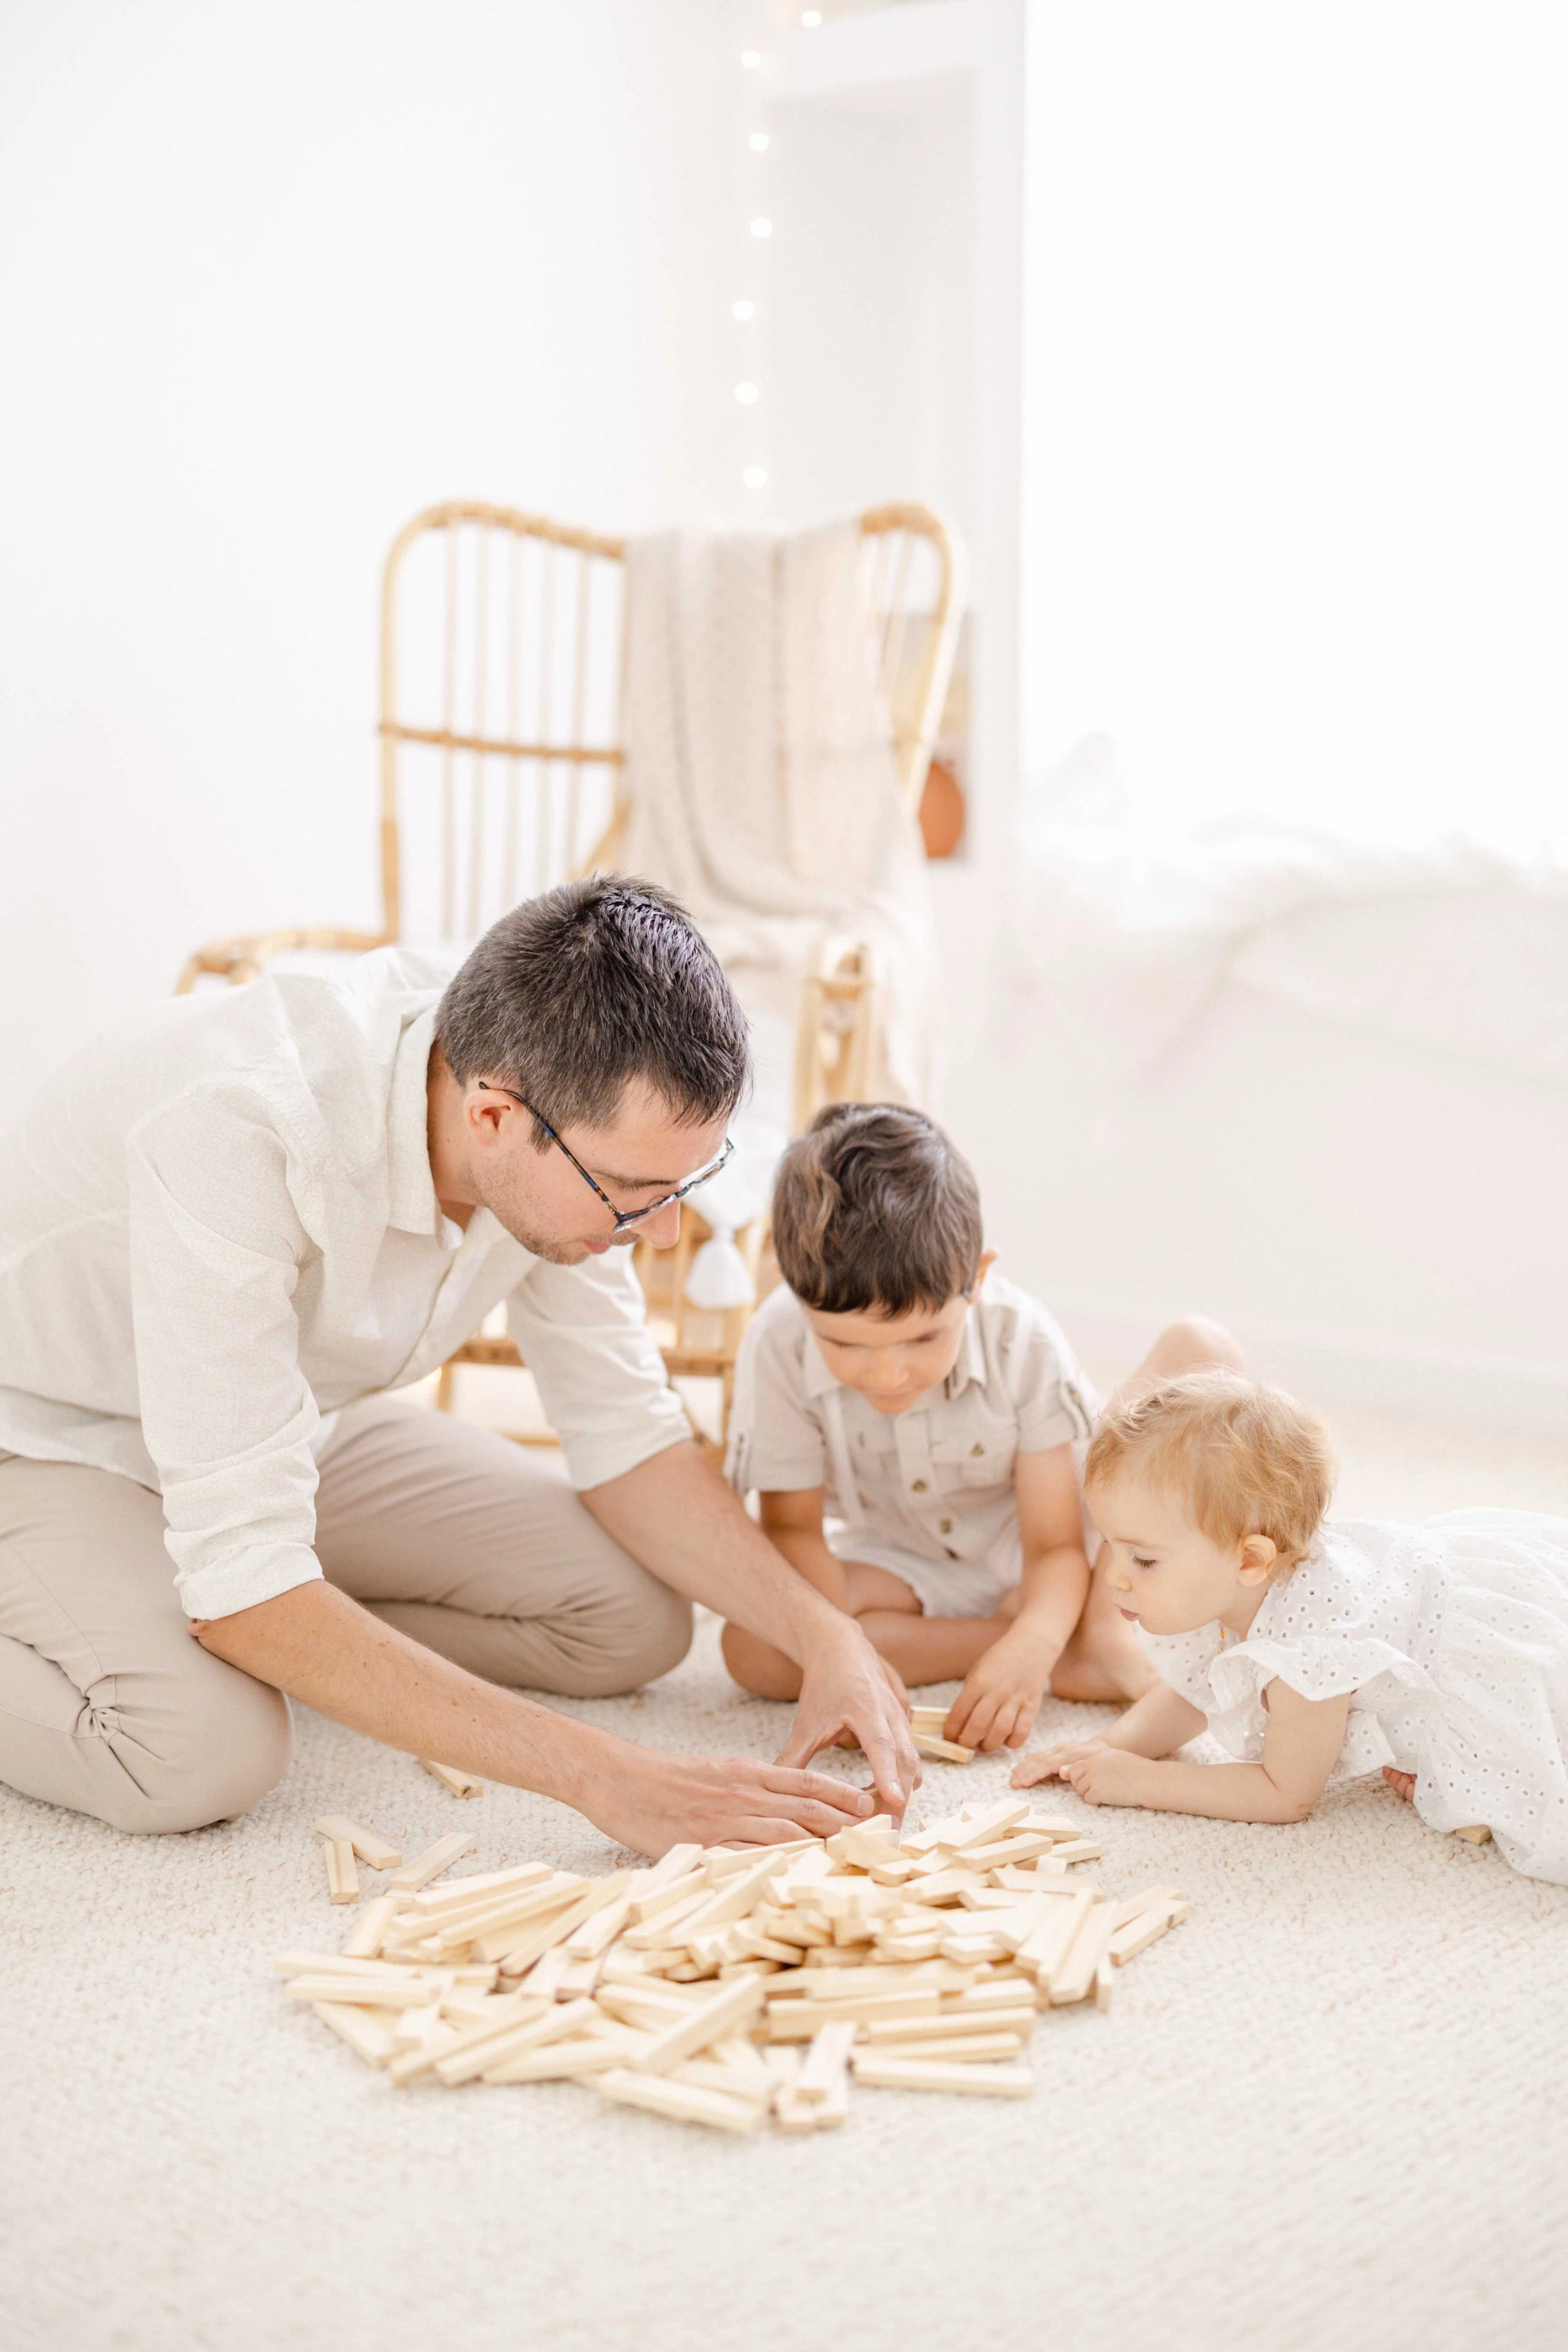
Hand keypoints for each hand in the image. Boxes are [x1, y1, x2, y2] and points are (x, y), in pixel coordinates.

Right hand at [580, 1740, 879, 1856]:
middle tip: (878, 1835)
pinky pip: (748, 1856)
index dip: (841, 1794)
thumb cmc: (661, 1777)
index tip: (869, 1805)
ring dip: (822, 1846)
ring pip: (786, 1832)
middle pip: (807, 1808)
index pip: (806, 1781)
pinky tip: (799, 1877)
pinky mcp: (704, 1842)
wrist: (615, 1777)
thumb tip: (775, 1805)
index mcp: (745, 1772)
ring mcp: (725, 1819)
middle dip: (846, 1822)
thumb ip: (745, 1785)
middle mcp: (743, 1793)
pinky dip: (777, 1867)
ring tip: (853, 1859)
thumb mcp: (712, 1771)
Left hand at [777, 1626, 920, 1818]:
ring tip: (886, 1821)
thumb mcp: (806, 1722)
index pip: (882, 1747)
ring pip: (911, 1761)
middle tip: (889, 1831)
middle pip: (905, 1761)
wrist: (843, 1649)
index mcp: (867, 1709)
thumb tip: (776, 1792)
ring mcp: (903, 1718)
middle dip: (900, 1797)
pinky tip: (885, 1798)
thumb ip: (793, 1758)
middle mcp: (891, 1714)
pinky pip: (909, 1757)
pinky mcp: (905, 1725)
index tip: (896, 1801)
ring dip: (902, 1790)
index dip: (888, 1775)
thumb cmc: (824, 1685)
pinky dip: (902, 1779)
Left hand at [946, 1630, 1053, 1753]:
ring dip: (989, 1745)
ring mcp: (1016, 1699)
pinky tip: (1006, 1740)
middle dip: (967, 1742)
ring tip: (984, 1746)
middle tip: (964, 1747)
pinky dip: (1012, 1742)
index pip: (959, 1712)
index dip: (951, 1730)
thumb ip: (970, 1694)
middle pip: (977, 1726)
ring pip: (1000, 1732)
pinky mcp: (1032, 1706)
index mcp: (979, 1681)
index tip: (948, 1738)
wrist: (1032, 1645)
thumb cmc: (1001, 1659)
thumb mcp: (979, 1670)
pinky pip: (1022, 1732)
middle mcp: (997, 1691)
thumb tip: (960, 1721)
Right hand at [1010, 1736, 1106, 1787]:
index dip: (1035, 1773)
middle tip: (1013, 1784)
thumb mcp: (1093, 1763)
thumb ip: (1077, 1768)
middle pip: (1038, 1760)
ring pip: (1035, 1758)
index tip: (1023, 1782)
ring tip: (1012, 1779)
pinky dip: (1026, 1764)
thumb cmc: (1099, 1759)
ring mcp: (1055, 1750)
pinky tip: (1017, 1770)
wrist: (1102, 1747)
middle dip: (1024, 1772)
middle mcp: (1059, 1750)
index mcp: (1069, 1754)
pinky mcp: (1053, 1752)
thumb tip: (1061, 1772)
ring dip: (1022, 1768)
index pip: (1048, 1764)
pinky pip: (1037, 1757)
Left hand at [1057, 1742, 1150, 1807]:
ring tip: (1105, 1793)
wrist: (1149, 1780)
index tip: (1090, 1781)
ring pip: (1080, 1789)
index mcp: (1097, 1755)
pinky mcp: (1098, 1791)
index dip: (1081, 1775)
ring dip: (1089, 1793)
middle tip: (1095, 1789)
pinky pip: (1088, 1799)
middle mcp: (1093, 1764)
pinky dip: (1096, 1801)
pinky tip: (1108, 1798)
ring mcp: (1094, 1778)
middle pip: (1074, 1777)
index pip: (1076, 1765)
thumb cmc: (1138, 1771)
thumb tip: (1085, 1770)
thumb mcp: (1116, 1758)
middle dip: (1081, 1784)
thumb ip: (1099, 1762)